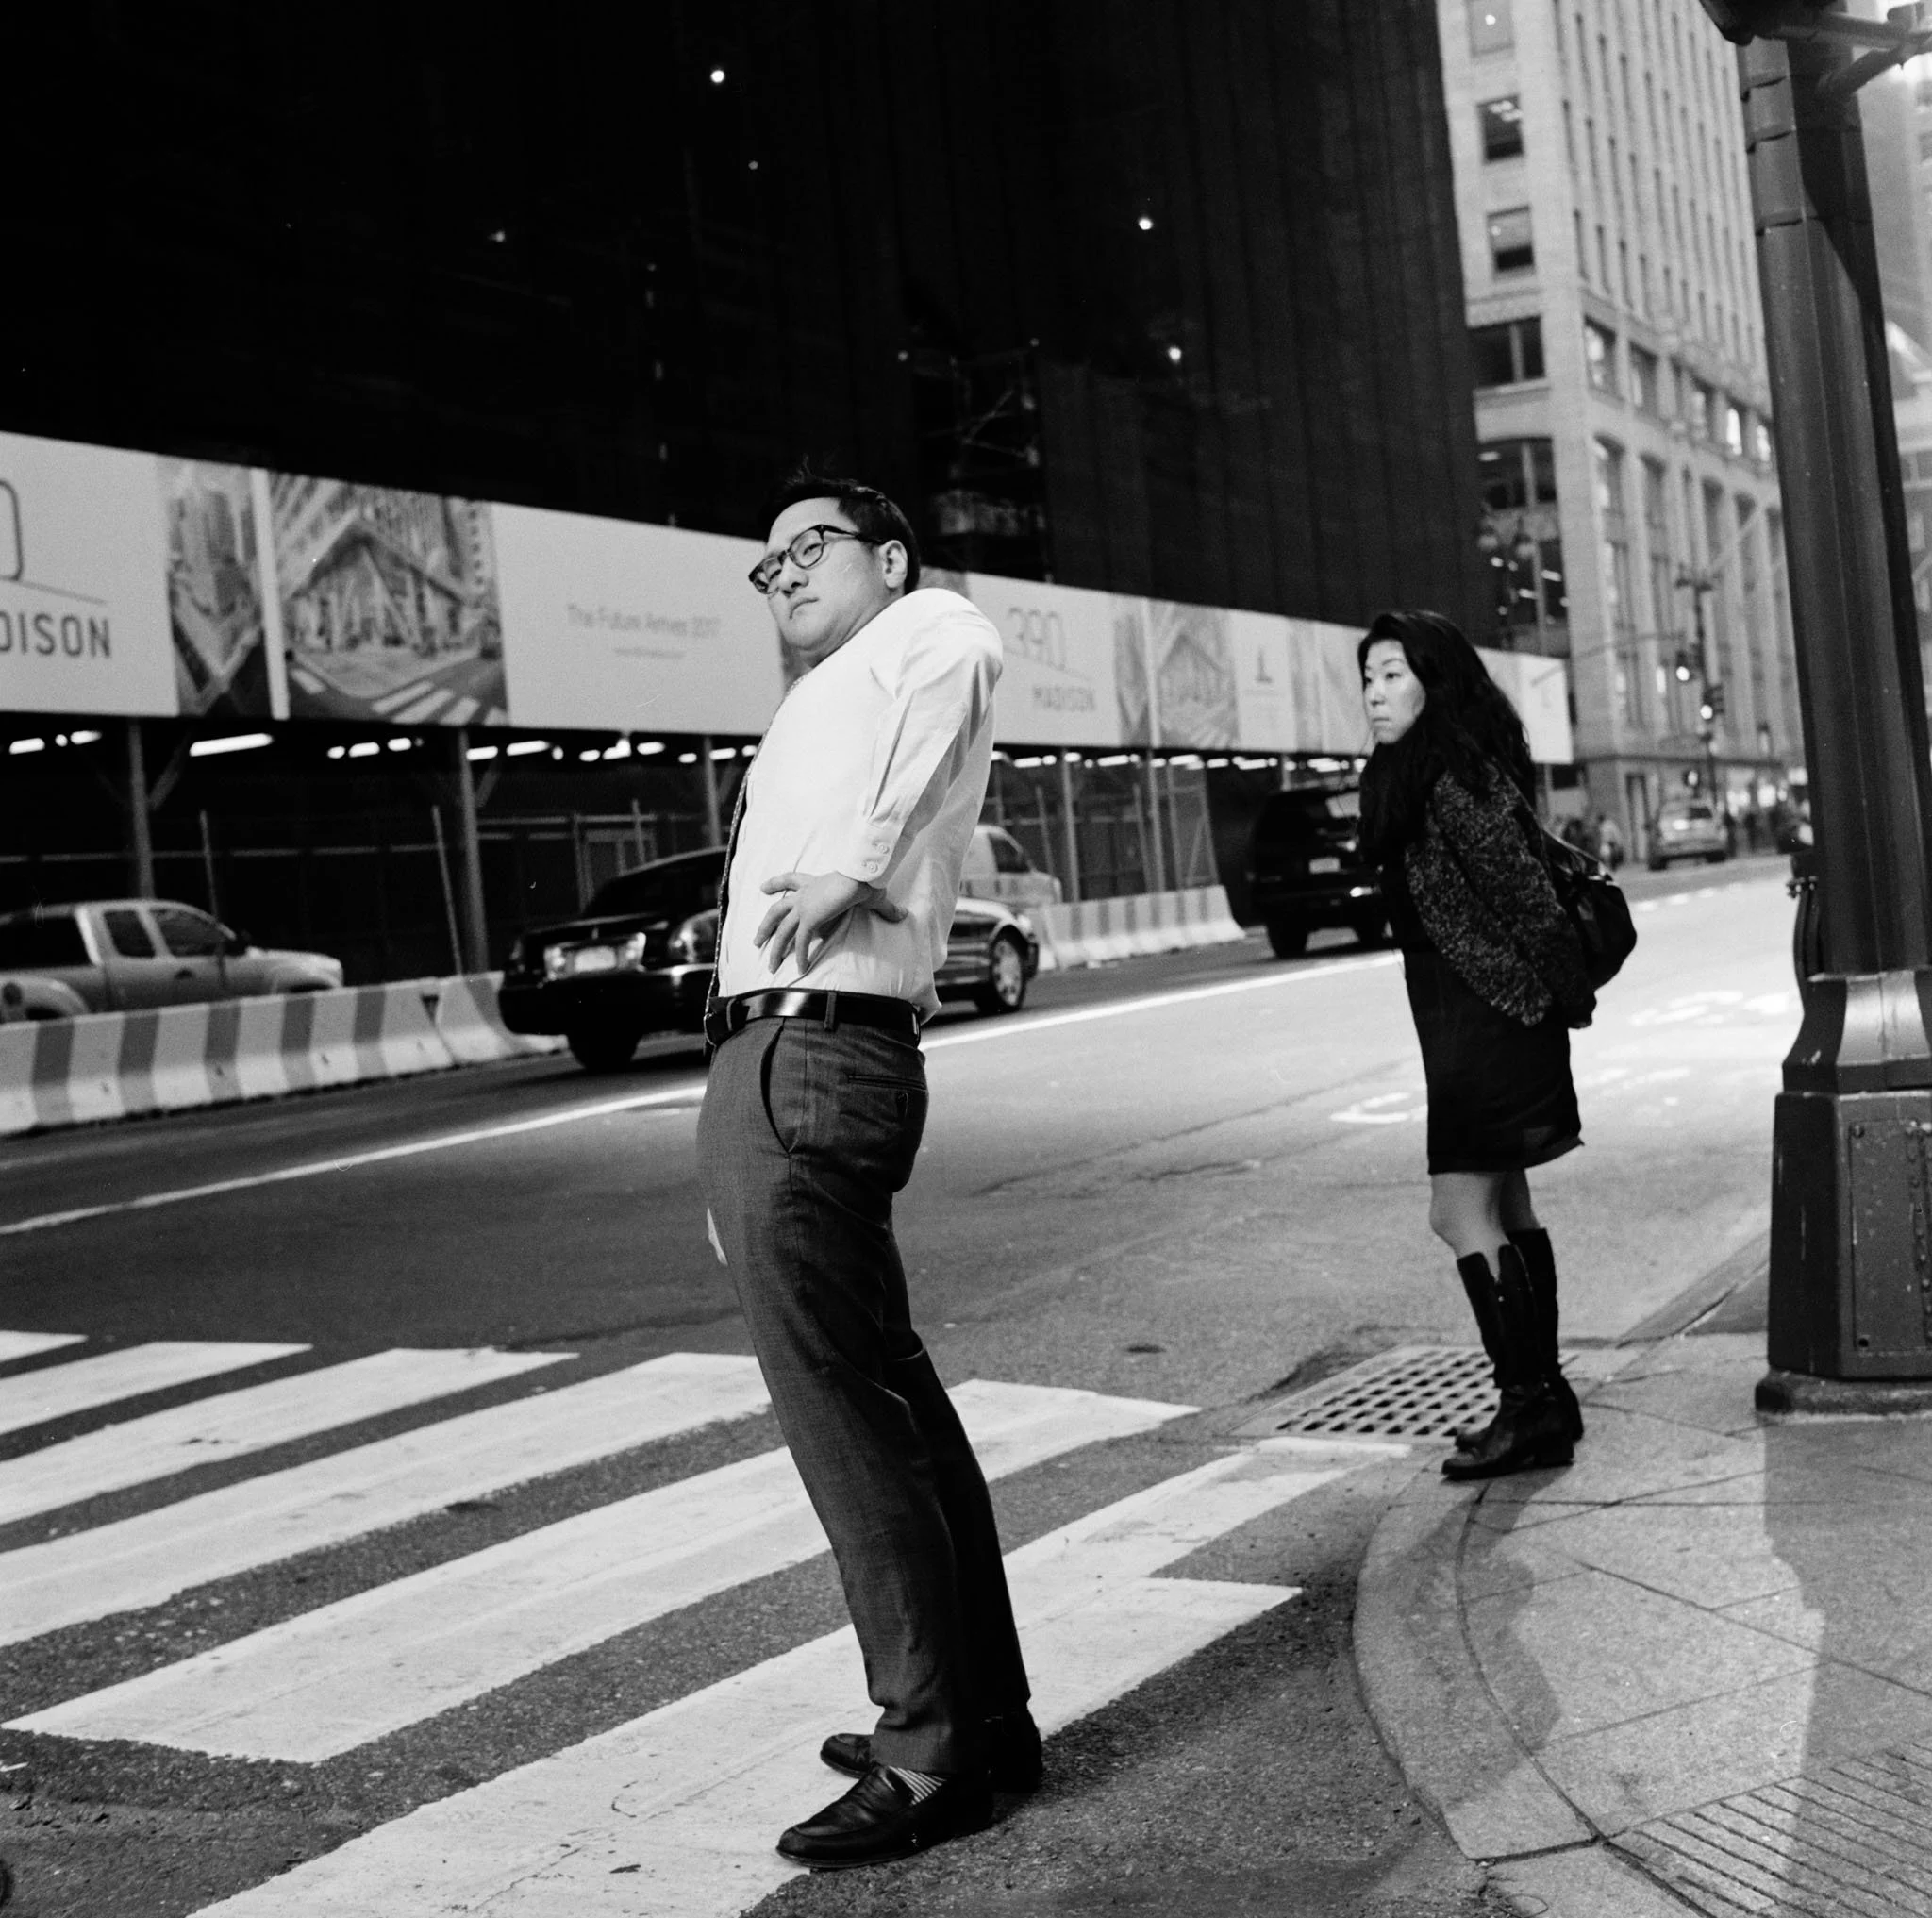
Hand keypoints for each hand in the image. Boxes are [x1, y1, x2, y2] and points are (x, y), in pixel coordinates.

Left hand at [754, 871, 906, 972]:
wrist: (860, 876)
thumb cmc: (866, 880)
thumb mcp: (872, 895)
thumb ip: (884, 908)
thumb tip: (902, 915)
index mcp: (813, 883)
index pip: (790, 880)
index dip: (776, 884)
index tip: (763, 887)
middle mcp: (804, 895)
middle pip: (776, 910)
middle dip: (765, 926)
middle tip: (756, 939)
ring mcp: (804, 907)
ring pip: (781, 931)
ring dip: (775, 948)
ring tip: (770, 964)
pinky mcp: (810, 918)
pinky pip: (801, 942)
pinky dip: (800, 956)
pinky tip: (800, 969)